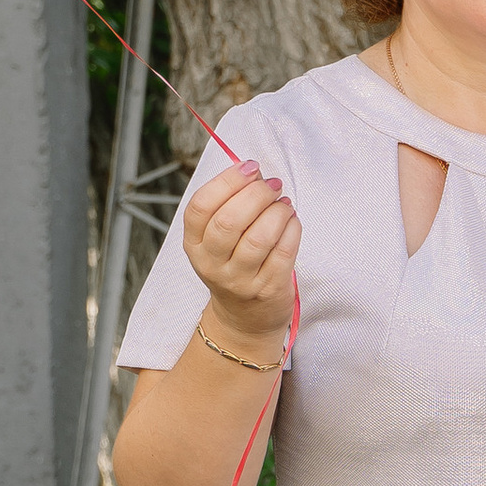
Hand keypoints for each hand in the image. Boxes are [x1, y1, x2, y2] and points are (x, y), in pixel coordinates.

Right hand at [181, 155, 300, 351]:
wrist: (244, 317)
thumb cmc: (233, 263)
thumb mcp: (216, 239)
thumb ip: (228, 205)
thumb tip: (253, 170)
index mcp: (193, 244)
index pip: (201, 206)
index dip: (227, 181)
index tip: (250, 168)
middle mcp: (211, 263)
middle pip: (230, 221)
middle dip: (257, 194)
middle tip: (273, 184)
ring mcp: (238, 280)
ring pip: (259, 238)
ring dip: (277, 212)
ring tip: (284, 203)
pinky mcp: (267, 289)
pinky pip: (283, 253)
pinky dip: (292, 229)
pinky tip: (292, 220)